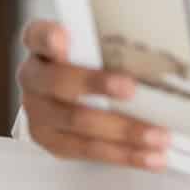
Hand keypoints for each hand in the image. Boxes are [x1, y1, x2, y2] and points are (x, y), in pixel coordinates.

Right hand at [16, 19, 171, 170]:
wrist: (71, 91)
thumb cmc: (91, 60)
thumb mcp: (97, 42)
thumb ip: (110, 41)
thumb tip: (154, 44)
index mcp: (40, 43)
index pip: (38, 35)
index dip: (49, 37)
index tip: (62, 38)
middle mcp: (33, 77)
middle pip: (59, 82)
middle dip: (97, 85)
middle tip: (131, 89)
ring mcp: (38, 111)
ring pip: (77, 122)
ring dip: (122, 130)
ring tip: (156, 135)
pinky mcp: (51, 141)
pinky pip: (87, 150)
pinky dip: (122, 154)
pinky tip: (148, 155)